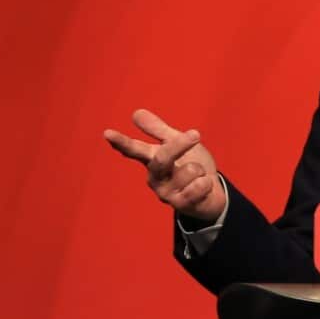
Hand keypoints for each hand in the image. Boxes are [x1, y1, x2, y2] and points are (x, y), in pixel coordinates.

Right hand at [103, 108, 226, 222]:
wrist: (212, 194)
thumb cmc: (192, 165)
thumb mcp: (177, 144)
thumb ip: (158, 130)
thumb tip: (136, 113)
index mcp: (151, 160)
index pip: (134, 149)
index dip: (121, 142)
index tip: (107, 133)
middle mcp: (155, 178)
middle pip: (162, 158)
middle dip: (179, 145)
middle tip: (196, 134)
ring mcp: (166, 194)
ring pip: (190, 170)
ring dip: (200, 170)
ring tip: (198, 177)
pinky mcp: (181, 205)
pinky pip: (199, 186)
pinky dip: (207, 183)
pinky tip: (203, 188)